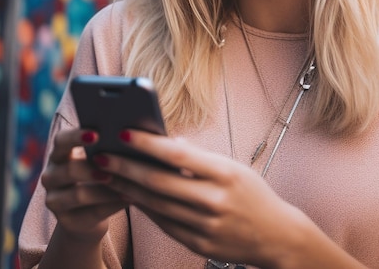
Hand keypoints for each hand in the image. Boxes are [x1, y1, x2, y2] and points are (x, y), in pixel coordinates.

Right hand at [40, 128, 126, 242]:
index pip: (61, 141)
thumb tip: (131, 132)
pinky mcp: (67, 222)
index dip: (76, 137)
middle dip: (92, 168)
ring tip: (126, 185)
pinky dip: (113, 204)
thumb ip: (107, 146)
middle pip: (68, 170)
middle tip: (112, 164)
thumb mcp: (98, 159)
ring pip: (79, 195)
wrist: (89, 213)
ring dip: (105, 190)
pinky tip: (130, 198)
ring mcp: (55, 201)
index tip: (97, 134)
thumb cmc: (99, 173)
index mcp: (58, 154)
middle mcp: (51, 176)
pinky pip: (92, 213)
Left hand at [94, 131, 305, 266]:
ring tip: (108, 175)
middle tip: (101, 156)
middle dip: (125, 168)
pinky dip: (145, 209)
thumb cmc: (253, 194)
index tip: (123, 133)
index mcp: (226, 173)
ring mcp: (206, 227)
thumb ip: (200, 158)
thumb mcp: (234, 168)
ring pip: (156, 205)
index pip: (178, 156)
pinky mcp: (200, 246)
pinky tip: (130, 196)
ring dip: (128, 189)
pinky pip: (165, 224)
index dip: (148, 144)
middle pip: (159, 183)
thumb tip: (168, 143)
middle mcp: (215, 200)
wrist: (277, 236)